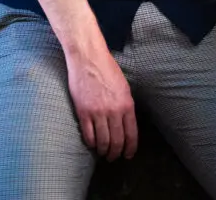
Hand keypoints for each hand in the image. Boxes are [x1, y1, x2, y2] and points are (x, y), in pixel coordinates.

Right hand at [65, 46, 137, 160]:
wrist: (88, 58)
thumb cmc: (107, 69)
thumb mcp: (124, 87)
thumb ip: (126, 106)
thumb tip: (126, 124)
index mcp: (127, 104)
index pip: (131, 134)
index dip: (130, 149)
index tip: (128, 155)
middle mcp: (114, 111)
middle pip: (116, 142)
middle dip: (116, 153)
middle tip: (113, 157)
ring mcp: (98, 112)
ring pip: (102, 142)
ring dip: (103, 151)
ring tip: (103, 153)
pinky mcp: (83, 112)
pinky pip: (88, 135)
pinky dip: (91, 143)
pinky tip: (92, 144)